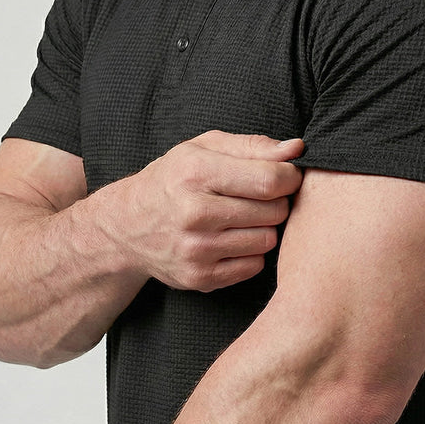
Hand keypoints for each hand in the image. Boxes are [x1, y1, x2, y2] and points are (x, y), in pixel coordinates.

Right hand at [101, 130, 303, 291]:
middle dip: (278, 202)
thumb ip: (254, 146)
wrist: (127, 226)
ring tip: (245, 217)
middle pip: (274, 211)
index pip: (270, 180)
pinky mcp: (200, 278)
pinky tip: (233, 239)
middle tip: (261, 197)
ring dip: (265, 228)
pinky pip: (254, 266)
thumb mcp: (205, 148)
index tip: (286, 176)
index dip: (290, 177)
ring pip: (268, 240)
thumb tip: (297, 149)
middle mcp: (193, 213)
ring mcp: (196, 250)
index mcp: (195, 172)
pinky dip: (251, 252)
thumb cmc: (175, 178)